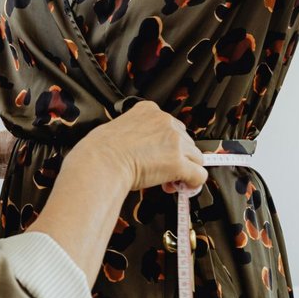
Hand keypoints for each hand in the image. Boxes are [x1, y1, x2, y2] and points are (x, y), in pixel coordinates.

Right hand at [74, 102, 206, 193]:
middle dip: (177, 157)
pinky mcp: (177, 163)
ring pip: (195, 158)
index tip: (158, 154)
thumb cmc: (100, 150)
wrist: (99, 162)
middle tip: (161, 172)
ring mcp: (174, 141)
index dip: (167, 144)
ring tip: (166, 181)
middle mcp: (165, 121)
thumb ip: (136, 132)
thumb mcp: (117, 128)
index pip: (171, 125)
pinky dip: (193, 183)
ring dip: (184, 170)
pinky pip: (199, 175)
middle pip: (186, 141)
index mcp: (149, 110)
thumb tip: (143, 149)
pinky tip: (181, 187)